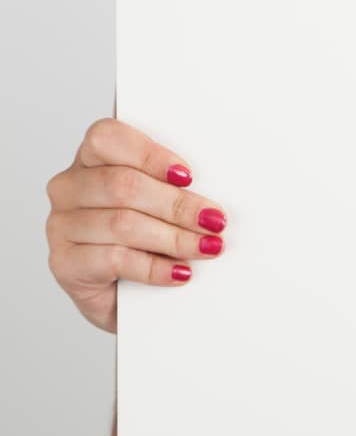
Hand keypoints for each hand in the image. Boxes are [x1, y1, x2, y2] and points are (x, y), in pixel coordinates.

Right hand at [45, 117, 227, 333]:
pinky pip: (114, 259)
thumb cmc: (146, 238)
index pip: (107, 138)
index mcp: (91, 158)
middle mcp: (69, 187)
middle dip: (177, 205)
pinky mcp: (65, 263)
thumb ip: (174, 185)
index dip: (150, 155)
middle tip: (214, 221)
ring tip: (206, 247)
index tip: (188, 175)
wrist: (126, 297)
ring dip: (173, 237)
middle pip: (122, 185)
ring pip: (121, 223)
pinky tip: (180, 272)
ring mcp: (62, 226)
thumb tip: (210, 193)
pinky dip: (154, 267)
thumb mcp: (160, 203)